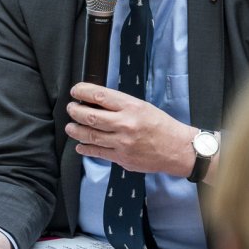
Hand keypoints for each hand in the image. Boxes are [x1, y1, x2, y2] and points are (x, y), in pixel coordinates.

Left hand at [66, 83, 193, 176]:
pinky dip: (85, 148)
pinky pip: (97, 152)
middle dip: (75, 111)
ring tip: (70, 127)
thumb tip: (95, 102)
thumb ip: (120, 105)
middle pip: (90, 116)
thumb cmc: (162, 126)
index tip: (75, 91)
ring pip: (90, 135)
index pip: (100, 96)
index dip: (82, 92)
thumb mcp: (142, 107)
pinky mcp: (121, 158)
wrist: (178, 149)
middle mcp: (125, 123)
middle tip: (71, 109)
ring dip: (75, 130)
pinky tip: (80, 145)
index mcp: (131, 107)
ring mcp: (122, 142)